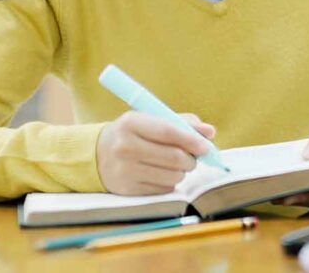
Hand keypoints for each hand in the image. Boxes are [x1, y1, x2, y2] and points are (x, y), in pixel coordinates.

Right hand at [96, 111, 215, 195]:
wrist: (98, 154)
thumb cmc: (133, 134)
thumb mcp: (150, 120)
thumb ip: (181, 123)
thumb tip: (210, 132)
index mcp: (131, 123)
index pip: (168, 131)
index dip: (191, 139)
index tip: (206, 146)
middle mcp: (125, 146)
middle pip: (173, 157)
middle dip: (191, 159)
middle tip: (193, 157)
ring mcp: (125, 170)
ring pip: (172, 176)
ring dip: (181, 171)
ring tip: (173, 164)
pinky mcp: (128, 189)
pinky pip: (164, 189)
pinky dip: (170, 182)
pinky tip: (160, 173)